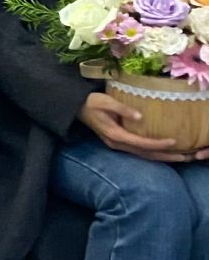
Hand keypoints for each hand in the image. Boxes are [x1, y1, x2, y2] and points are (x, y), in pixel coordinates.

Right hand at [78, 90, 201, 160]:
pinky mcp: (117, 142)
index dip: (158, 144)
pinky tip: (160, 152)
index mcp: (114, 134)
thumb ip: (122, 108)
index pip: (141, 143)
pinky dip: (151, 153)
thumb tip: (140, 116)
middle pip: (144, 154)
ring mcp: (116, 145)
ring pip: (141, 155)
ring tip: (177, 157)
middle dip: (164, 156)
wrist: (75, 108)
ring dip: (160, 157)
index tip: (174, 141)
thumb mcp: (105, 101)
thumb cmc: (91, 102)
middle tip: (183, 158)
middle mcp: (116, 143)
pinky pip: (137, 151)